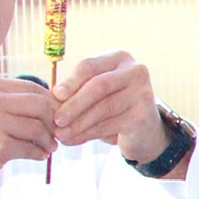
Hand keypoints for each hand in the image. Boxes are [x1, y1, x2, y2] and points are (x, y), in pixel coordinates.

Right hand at [0, 75, 55, 198]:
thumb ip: (6, 101)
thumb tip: (47, 103)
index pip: (33, 88)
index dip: (49, 104)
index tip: (53, 118)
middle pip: (41, 105)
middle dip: (53, 122)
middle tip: (54, 134)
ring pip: (39, 127)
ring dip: (48, 140)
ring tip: (47, 147)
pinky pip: (31, 148)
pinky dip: (38, 154)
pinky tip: (37, 156)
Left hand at [53, 51, 173, 166]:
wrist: (143, 129)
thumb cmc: (113, 105)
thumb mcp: (96, 92)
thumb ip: (78, 90)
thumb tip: (55, 97)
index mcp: (120, 58)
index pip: (90, 66)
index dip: (71, 81)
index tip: (55, 95)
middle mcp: (136, 72)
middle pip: (99, 86)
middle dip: (75, 104)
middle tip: (56, 120)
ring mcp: (143, 93)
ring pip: (104, 108)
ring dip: (79, 123)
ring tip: (61, 134)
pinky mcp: (144, 116)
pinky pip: (110, 125)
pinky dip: (88, 134)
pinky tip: (74, 140)